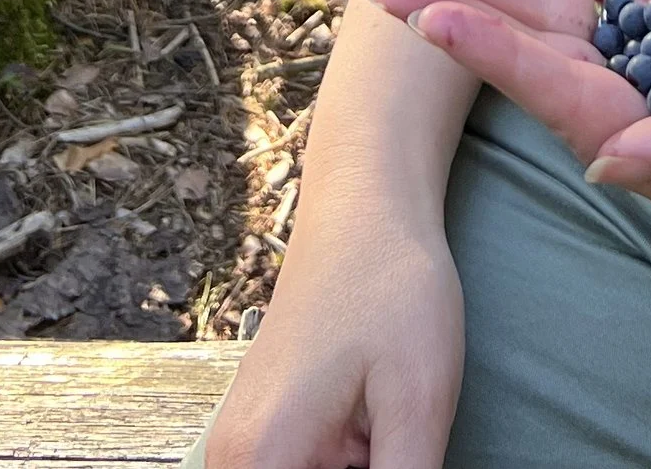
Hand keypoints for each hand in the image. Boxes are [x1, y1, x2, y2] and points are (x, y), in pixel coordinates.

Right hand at [197, 201, 463, 468]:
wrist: (363, 208)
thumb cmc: (392, 287)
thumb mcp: (417, 403)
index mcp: (262, 462)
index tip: (393, 460)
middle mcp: (233, 463)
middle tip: (395, 440)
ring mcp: (241, 450)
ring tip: (387, 430)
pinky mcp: (262, 439)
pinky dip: (345, 467)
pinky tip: (376, 438)